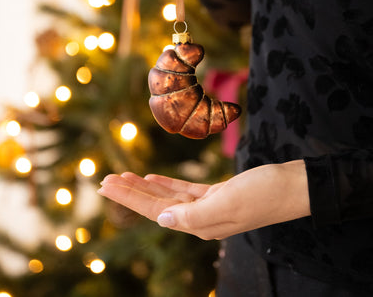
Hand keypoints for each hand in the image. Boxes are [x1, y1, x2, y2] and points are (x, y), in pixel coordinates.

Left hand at [97, 160, 309, 239]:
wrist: (293, 186)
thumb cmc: (264, 194)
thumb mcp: (229, 204)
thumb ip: (194, 215)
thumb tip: (164, 220)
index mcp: (200, 223)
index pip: (155, 210)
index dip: (129, 198)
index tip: (106, 185)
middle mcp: (200, 217)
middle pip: (157, 203)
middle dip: (131, 192)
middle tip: (105, 179)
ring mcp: (209, 206)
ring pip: (168, 196)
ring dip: (145, 186)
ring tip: (123, 177)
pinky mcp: (218, 193)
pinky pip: (185, 190)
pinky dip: (167, 183)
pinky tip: (154, 178)